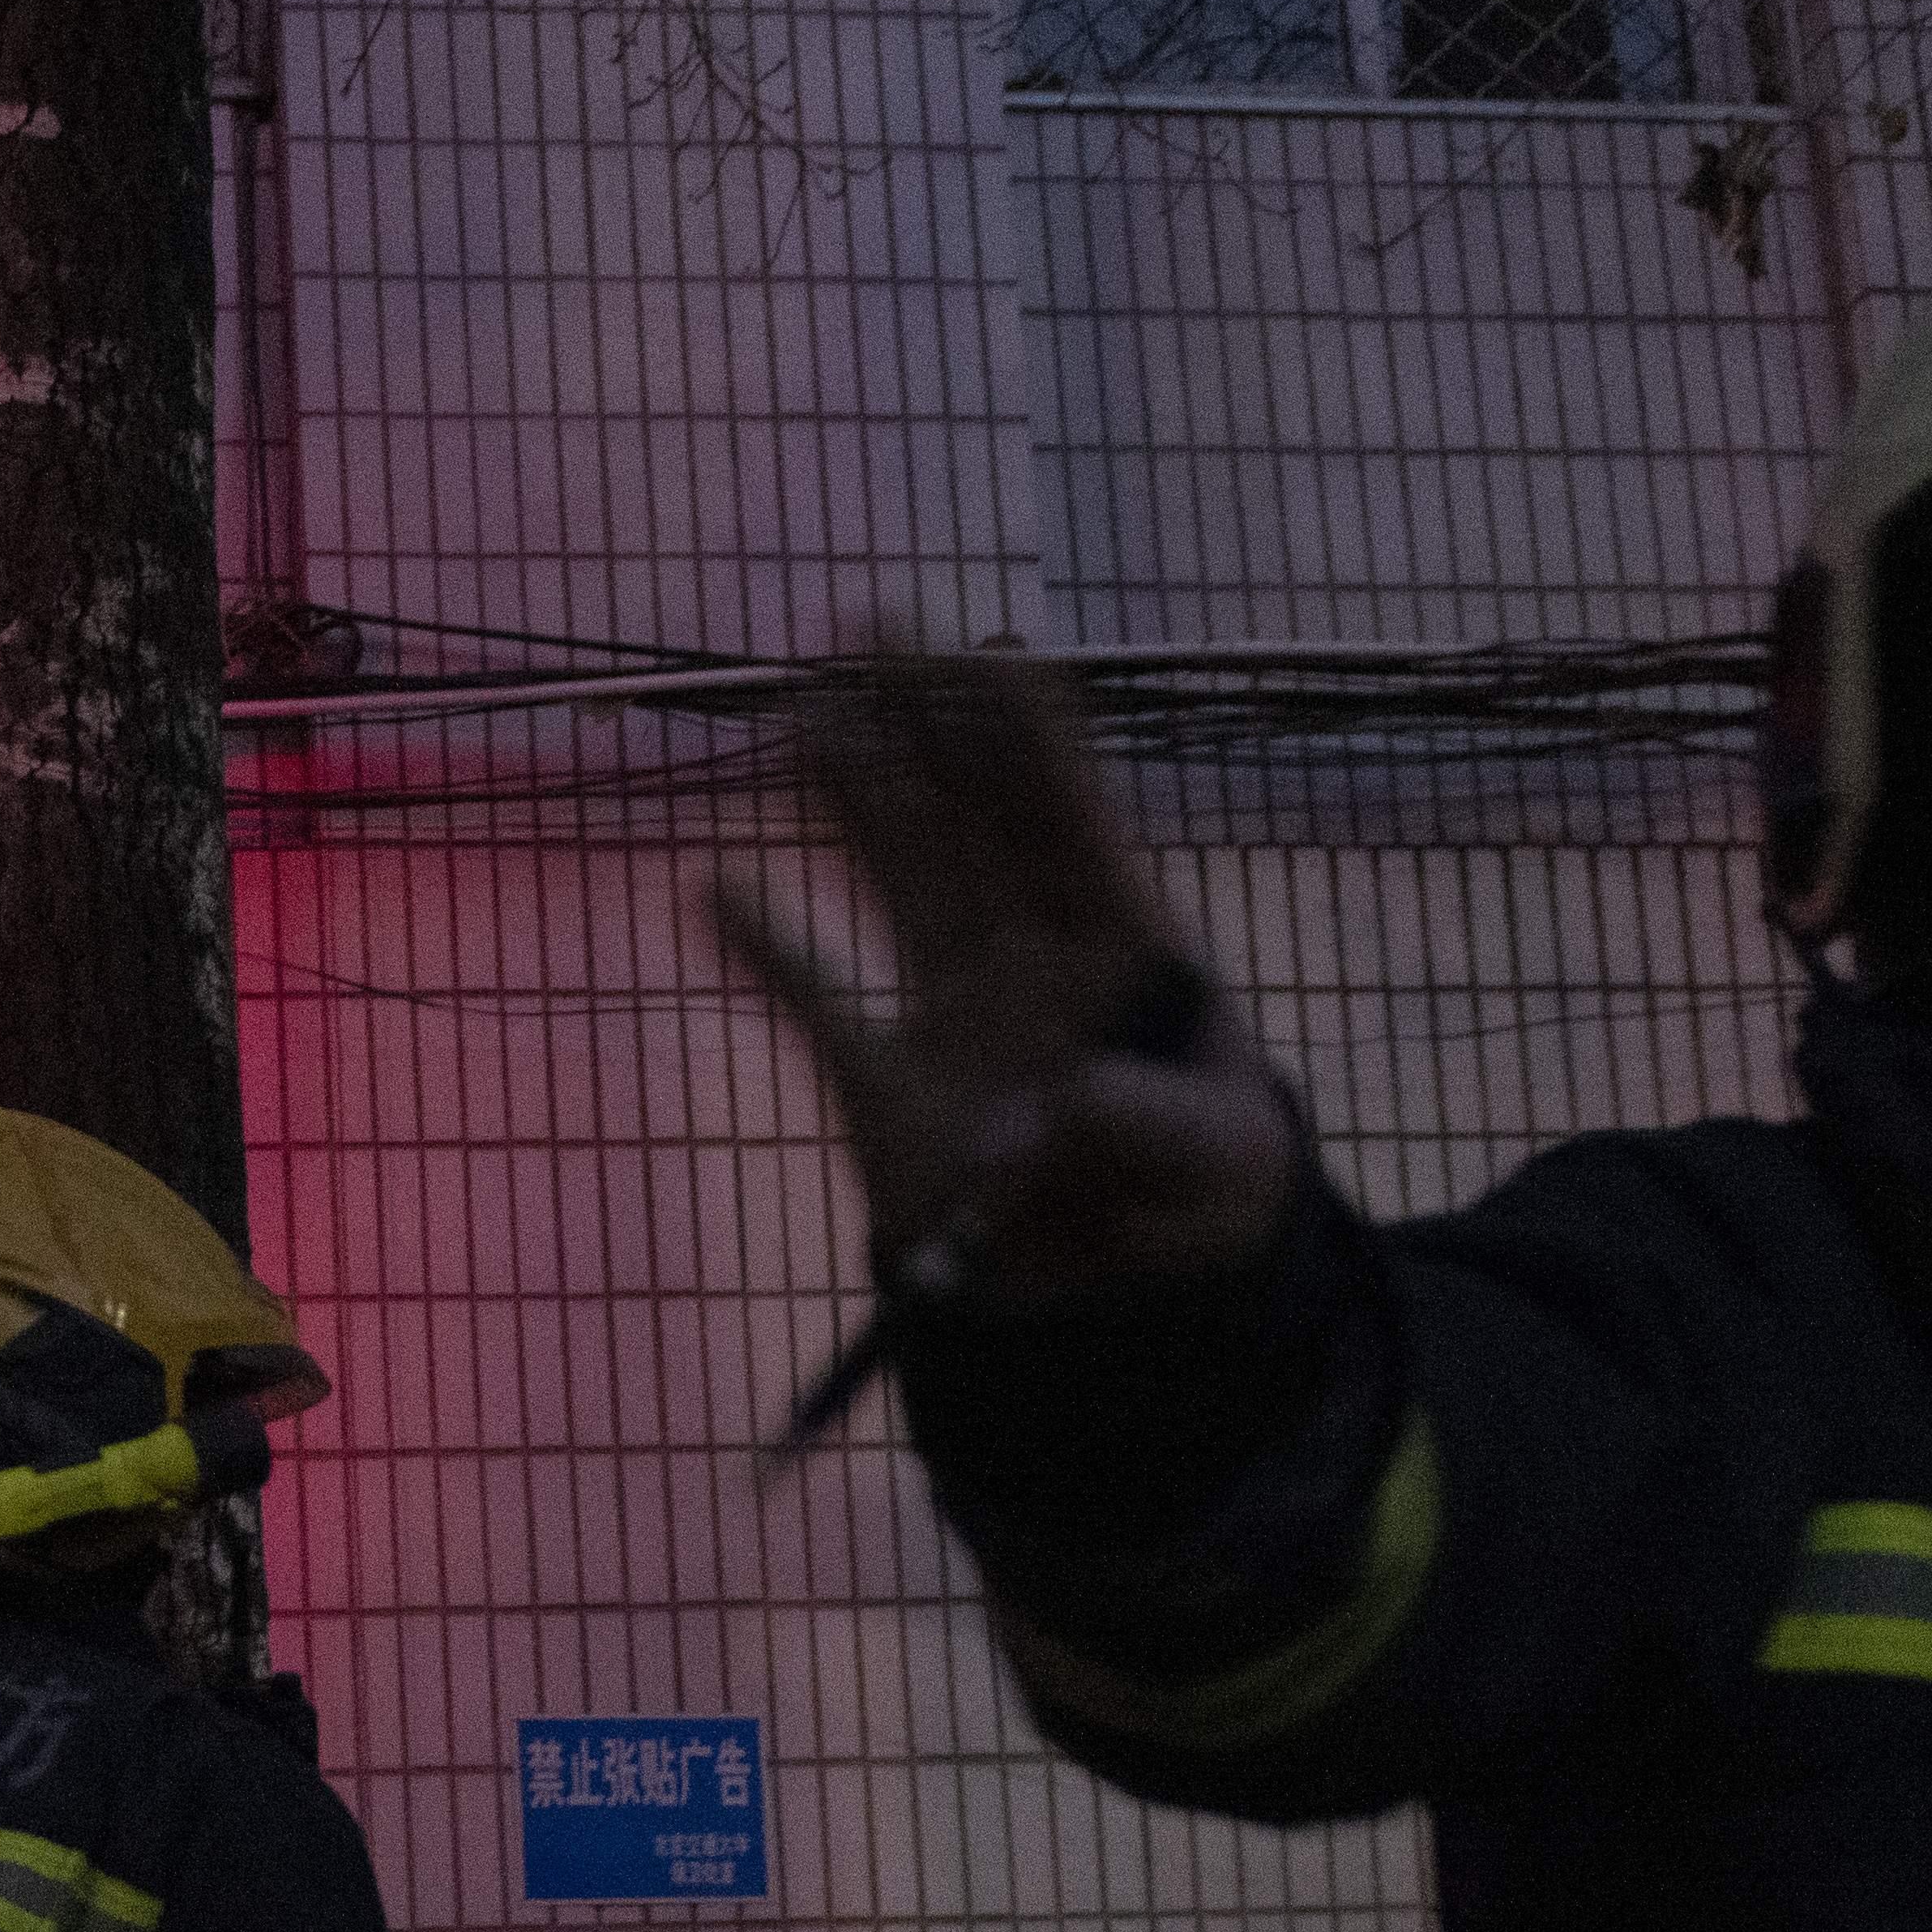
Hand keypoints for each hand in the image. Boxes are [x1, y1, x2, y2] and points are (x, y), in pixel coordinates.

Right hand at [709, 647, 1299, 1313]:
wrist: (1132, 1309)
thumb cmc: (1206, 1205)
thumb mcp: (1215, 1167)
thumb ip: (1147, 1125)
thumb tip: (1055, 1102)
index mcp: (1124, 952)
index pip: (1072, 821)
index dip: (1031, 736)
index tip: (987, 653)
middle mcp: (1030, 957)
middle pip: (969, 817)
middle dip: (924, 720)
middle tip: (873, 622)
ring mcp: (954, 1014)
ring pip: (896, 877)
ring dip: (853, 793)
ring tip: (805, 707)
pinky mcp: (889, 1089)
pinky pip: (817, 1004)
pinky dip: (767, 950)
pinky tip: (716, 888)